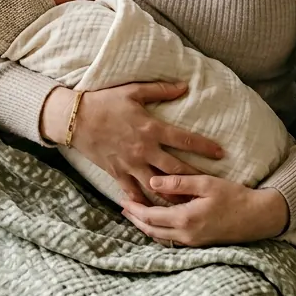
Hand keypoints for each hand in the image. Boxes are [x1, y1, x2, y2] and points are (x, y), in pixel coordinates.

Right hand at [40, 83, 224, 204]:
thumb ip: (160, 89)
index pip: (184, 140)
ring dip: (174, 196)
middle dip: (196, 178)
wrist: (75, 119)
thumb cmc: (105, 101)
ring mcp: (130, 164)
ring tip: (189, 203)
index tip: (220, 154)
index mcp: (151, 129)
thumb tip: (184, 86)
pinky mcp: (117, 173)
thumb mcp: (133, 91)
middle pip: (176, 169)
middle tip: (211, 185)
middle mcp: (144, 150)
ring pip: (158, 186)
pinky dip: (145, 201)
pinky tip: (155, 210)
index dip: (205, 147)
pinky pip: (134, 192)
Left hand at [121, 176, 289, 247]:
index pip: (150, 217)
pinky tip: (157, 222)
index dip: (134, 209)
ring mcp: (193, 242)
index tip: (123, 199)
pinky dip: (159, 231)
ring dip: (145, 226)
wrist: (258, 217)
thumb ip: (178, 182)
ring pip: (160, 237)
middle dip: (135, 219)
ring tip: (135, 215)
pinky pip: (171, 240)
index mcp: (185, 219)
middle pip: (151, 230)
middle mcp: (186, 235)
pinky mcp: (199, 244)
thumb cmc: (234, 197)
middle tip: (124, 207)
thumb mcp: (206, 183)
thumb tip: (152, 182)